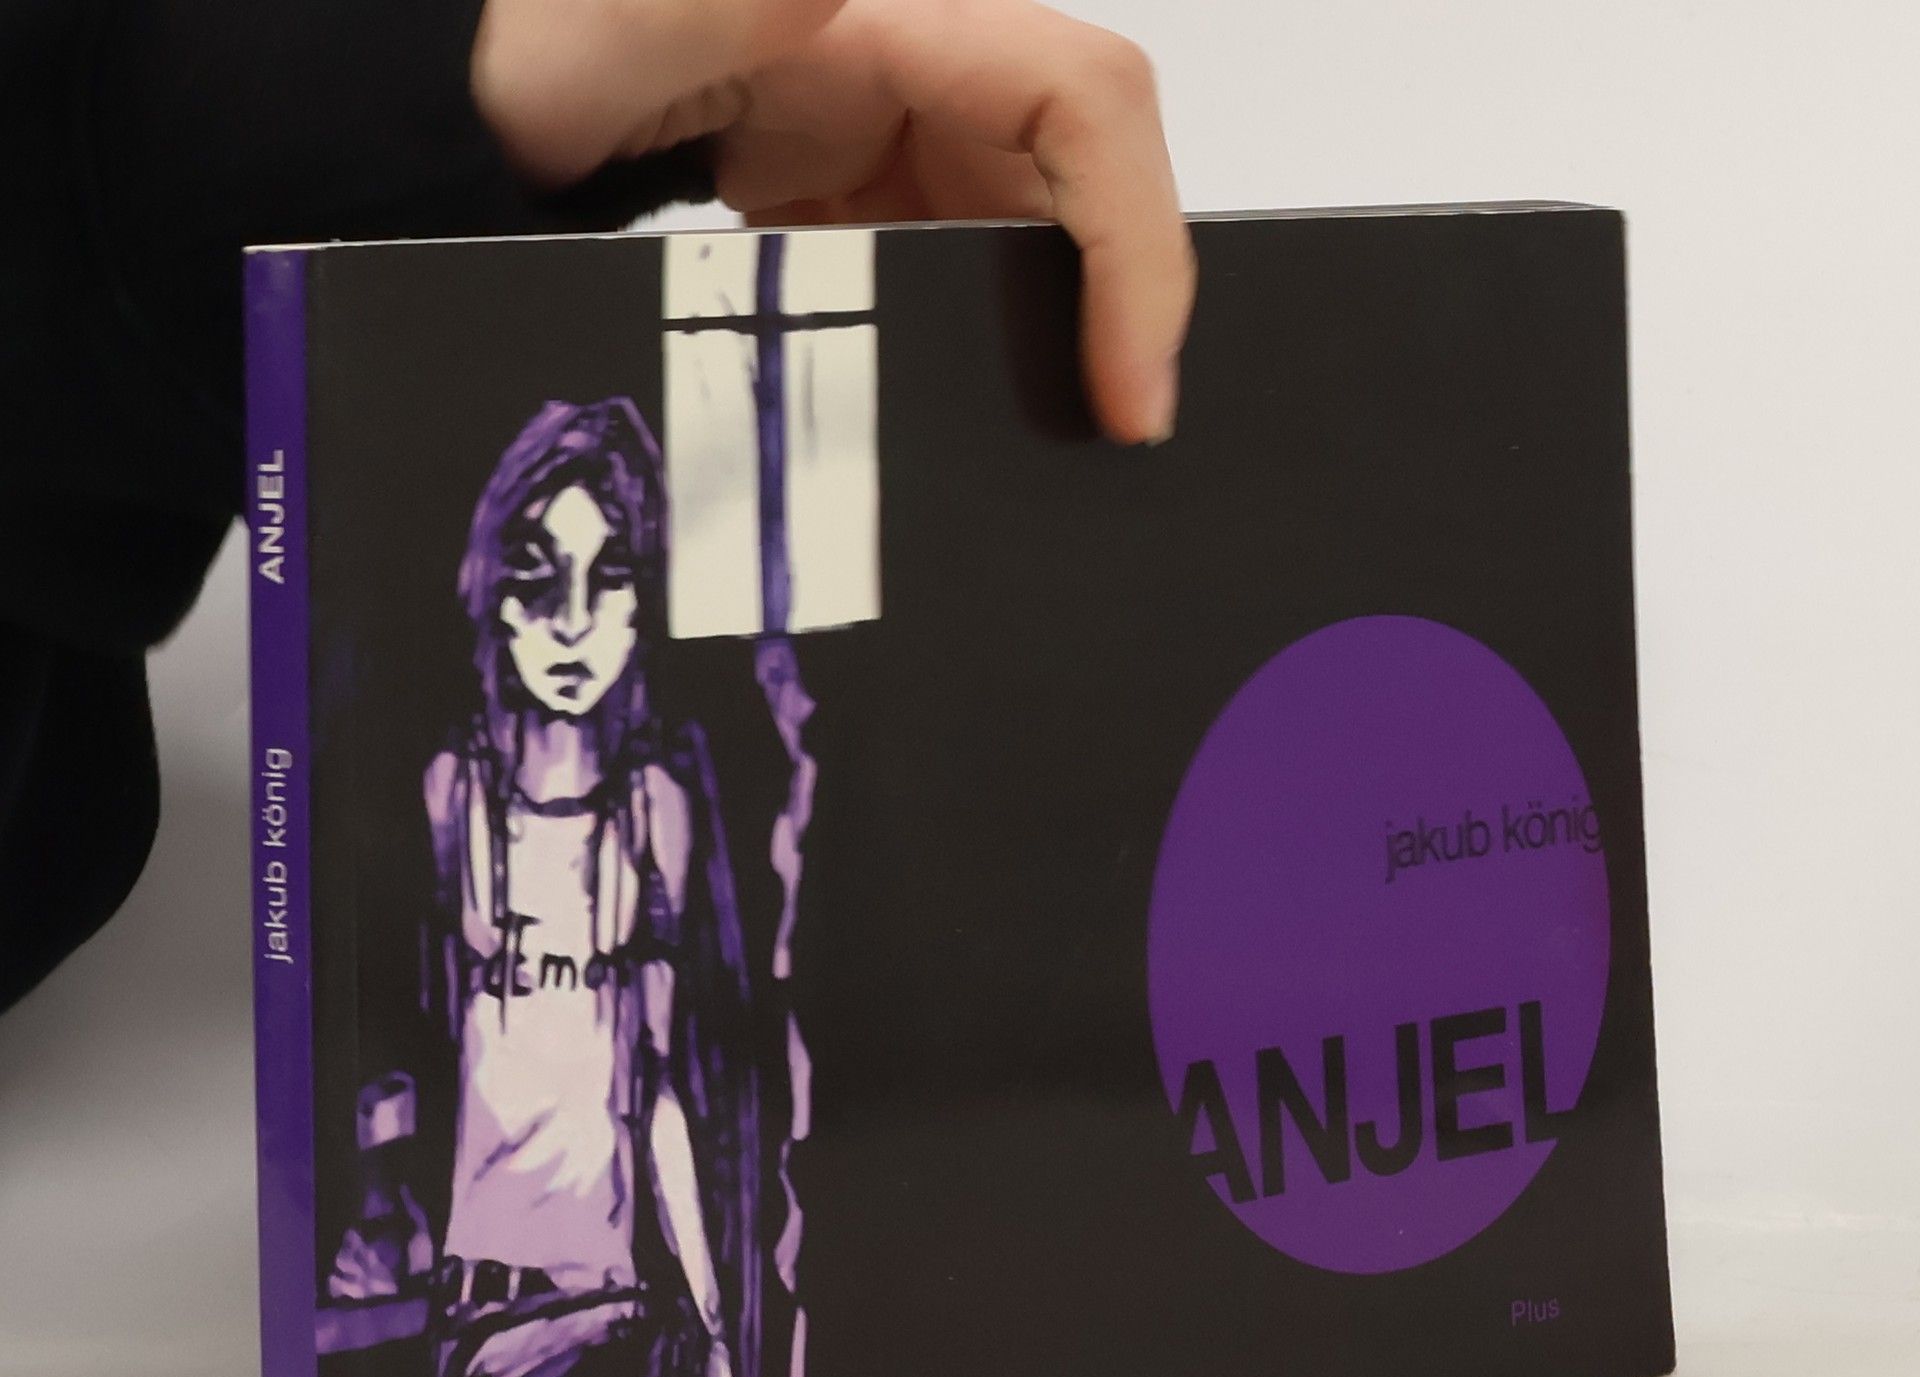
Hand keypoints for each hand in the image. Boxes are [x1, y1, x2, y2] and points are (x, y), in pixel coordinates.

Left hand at [471, 0, 1195, 443]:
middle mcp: (912, 79)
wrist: (466, 112)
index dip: (1140, 243)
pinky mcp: (853, 212)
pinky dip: (984, 354)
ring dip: (1061, 342)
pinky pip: (958, 283)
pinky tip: (965, 424)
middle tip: (1117, 441)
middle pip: (1084, 184)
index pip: (1085, 106)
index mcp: (890, 22)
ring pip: (1036, 245)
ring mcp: (885, 154)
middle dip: (1121, 308)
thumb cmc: (527, 47)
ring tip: (1062, 448)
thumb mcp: (625, 18)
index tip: (1135, 386)